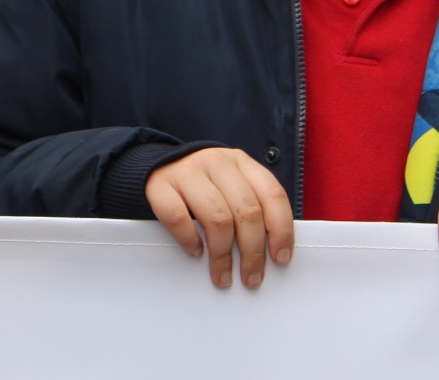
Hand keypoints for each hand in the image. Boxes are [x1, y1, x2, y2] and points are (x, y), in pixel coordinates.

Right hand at [144, 147, 293, 289]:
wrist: (157, 164)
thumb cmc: (202, 183)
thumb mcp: (230, 185)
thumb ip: (250, 207)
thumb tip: (271, 252)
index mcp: (241, 162)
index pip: (272, 194)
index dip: (281, 229)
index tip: (280, 258)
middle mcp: (218, 162)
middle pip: (246, 210)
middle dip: (253, 250)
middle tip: (251, 276)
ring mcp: (188, 172)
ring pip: (217, 217)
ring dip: (223, 253)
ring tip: (223, 274)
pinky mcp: (160, 185)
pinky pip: (178, 217)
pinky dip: (189, 240)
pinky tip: (195, 252)